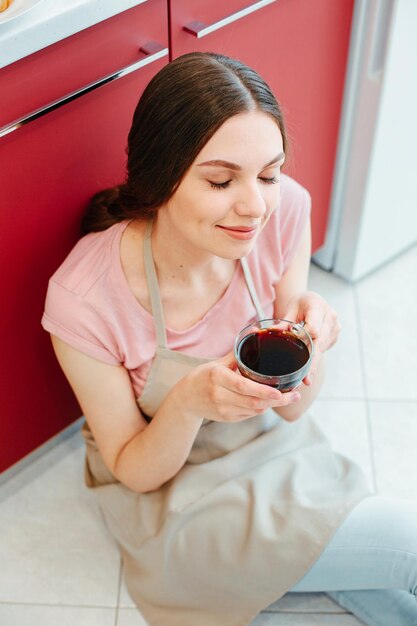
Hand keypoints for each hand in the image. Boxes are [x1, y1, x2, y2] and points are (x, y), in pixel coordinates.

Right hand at [175, 351, 300, 422]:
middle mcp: (220, 395)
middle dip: (277, 401)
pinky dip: (261, 407)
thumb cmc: (204, 376)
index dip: (264, 391)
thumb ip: (239, 350)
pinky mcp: (227, 418)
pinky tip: (268, 401)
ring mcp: (223, 410)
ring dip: (272, 404)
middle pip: (254, 402)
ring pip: (254, 409)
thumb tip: (256, 330)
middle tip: (295, 395)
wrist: (186, 399)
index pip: (243, 386)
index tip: (281, 392)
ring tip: (286, 397)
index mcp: (217, 377)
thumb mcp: (218, 362)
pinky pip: (249, 414)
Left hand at [283, 291, 339, 385]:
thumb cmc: (301, 304)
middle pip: (320, 344)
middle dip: (312, 363)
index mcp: (317, 306)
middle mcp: (330, 317)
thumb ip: (285, 322)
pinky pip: (324, 349)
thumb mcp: (291, 308)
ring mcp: (334, 327)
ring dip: (313, 363)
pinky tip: (309, 365)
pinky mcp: (334, 336)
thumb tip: (274, 332)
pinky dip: (315, 357)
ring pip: (322, 349)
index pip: (314, 327)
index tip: (299, 345)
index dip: (306, 338)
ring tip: (305, 378)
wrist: (314, 300)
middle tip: (307, 379)